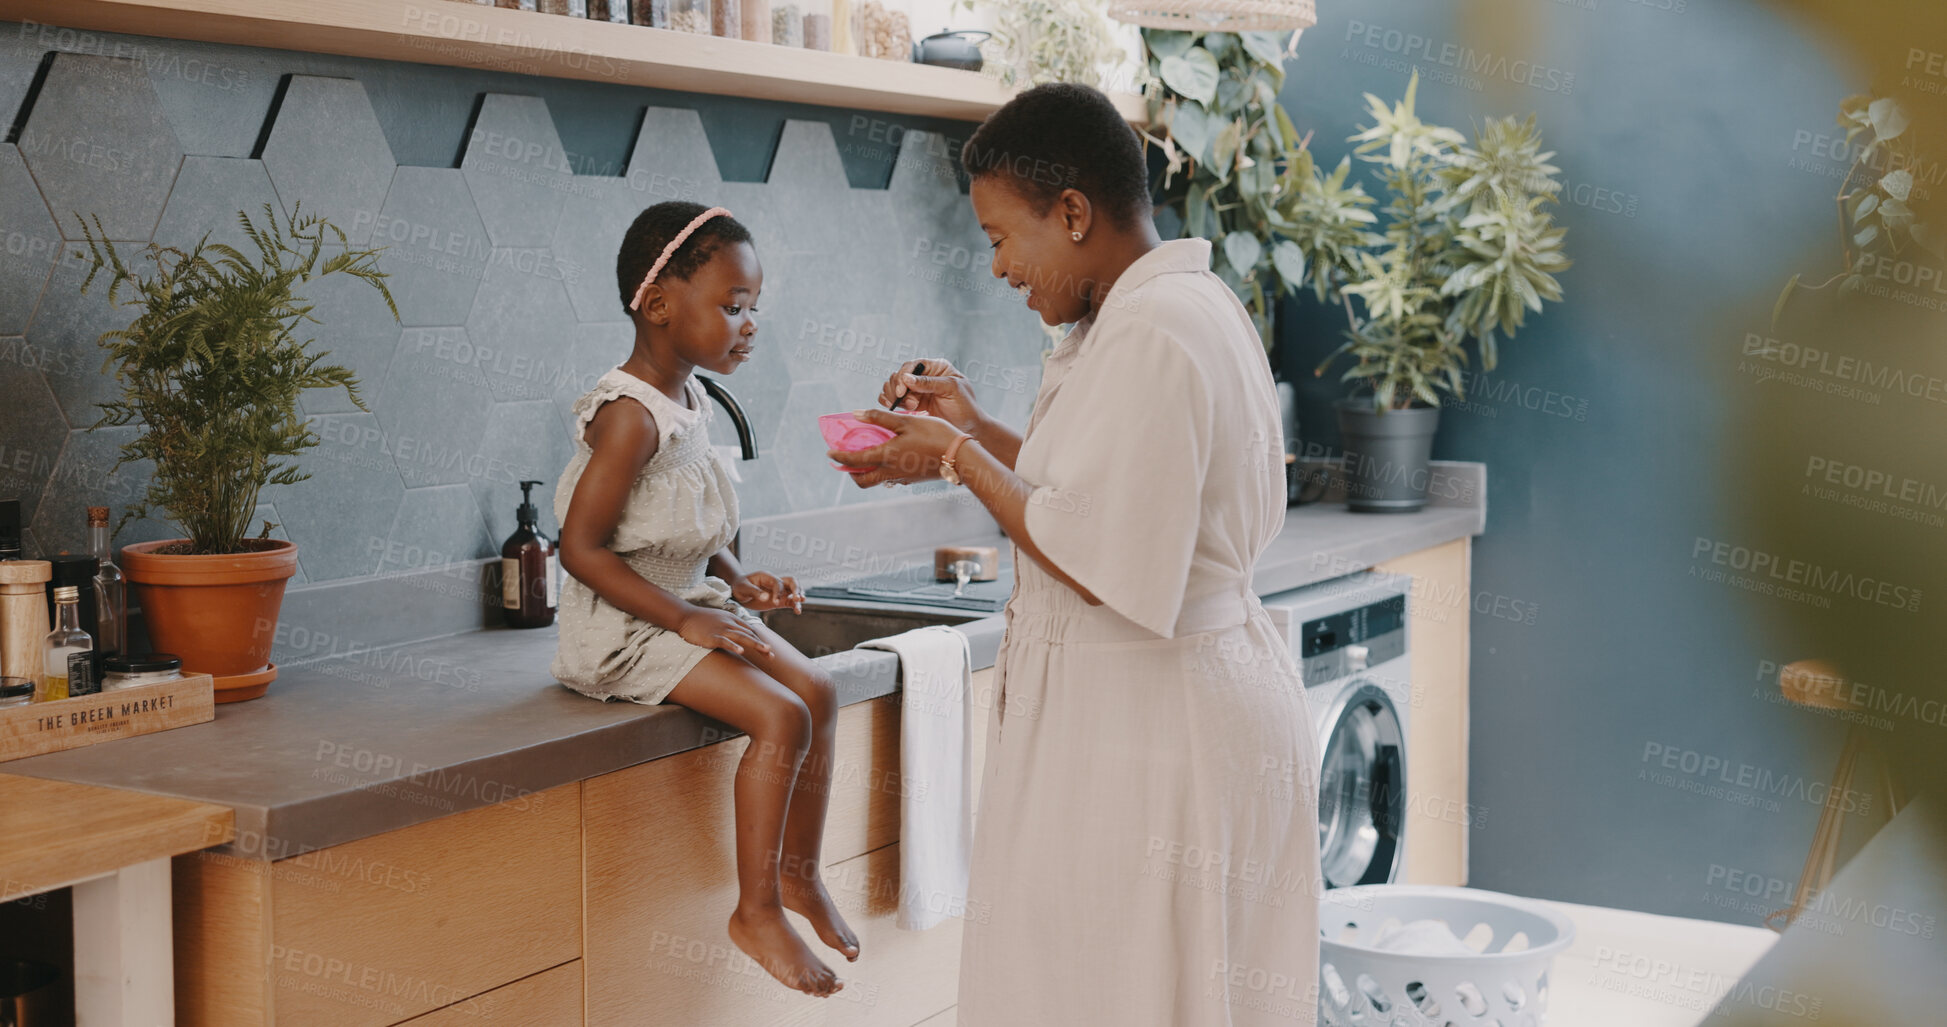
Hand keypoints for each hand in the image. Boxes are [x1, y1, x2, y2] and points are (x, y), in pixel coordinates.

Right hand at [678, 608, 773, 656]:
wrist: (685, 616)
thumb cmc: (702, 619)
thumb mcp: (720, 619)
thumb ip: (730, 626)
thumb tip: (739, 636)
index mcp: (732, 619)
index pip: (750, 630)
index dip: (760, 639)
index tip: (768, 650)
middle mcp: (729, 623)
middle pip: (749, 634)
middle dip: (761, 645)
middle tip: (772, 655)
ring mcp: (721, 629)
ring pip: (741, 637)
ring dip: (755, 644)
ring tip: (766, 650)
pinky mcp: (712, 635)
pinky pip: (724, 641)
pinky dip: (733, 646)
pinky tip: (741, 651)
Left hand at [732, 572, 803, 612]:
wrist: (736, 592)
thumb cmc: (739, 586)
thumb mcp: (744, 588)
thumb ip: (755, 592)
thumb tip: (766, 597)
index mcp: (767, 576)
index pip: (778, 582)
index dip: (779, 591)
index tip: (774, 602)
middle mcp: (775, 582)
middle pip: (792, 581)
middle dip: (797, 589)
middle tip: (797, 598)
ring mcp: (778, 592)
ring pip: (793, 592)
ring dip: (798, 598)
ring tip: (798, 608)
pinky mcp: (778, 601)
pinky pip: (789, 602)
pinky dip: (794, 606)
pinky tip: (797, 612)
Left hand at [827, 407, 967, 487]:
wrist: (961, 457)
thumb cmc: (934, 435)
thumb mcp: (906, 421)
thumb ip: (880, 417)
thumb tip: (856, 414)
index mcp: (886, 456)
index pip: (854, 460)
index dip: (839, 456)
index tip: (830, 452)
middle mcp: (891, 471)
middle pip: (862, 480)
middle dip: (850, 472)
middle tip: (847, 460)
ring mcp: (902, 478)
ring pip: (877, 480)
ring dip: (866, 472)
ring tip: (867, 456)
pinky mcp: (912, 479)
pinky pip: (891, 478)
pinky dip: (883, 470)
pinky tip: (890, 457)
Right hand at [879, 359, 986, 435]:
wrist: (969, 429)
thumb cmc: (965, 407)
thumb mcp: (951, 390)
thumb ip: (929, 383)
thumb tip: (906, 378)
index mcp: (936, 367)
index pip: (912, 365)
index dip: (903, 376)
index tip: (902, 391)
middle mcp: (924, 376)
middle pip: (899, 375)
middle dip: (899, 389)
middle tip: (911, 404)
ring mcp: (916, 390)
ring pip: (892, 386)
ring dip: (895, 397)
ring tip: (911, 407)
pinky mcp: (911, 404)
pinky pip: (892, 398)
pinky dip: (888, 402)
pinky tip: (895, 408)